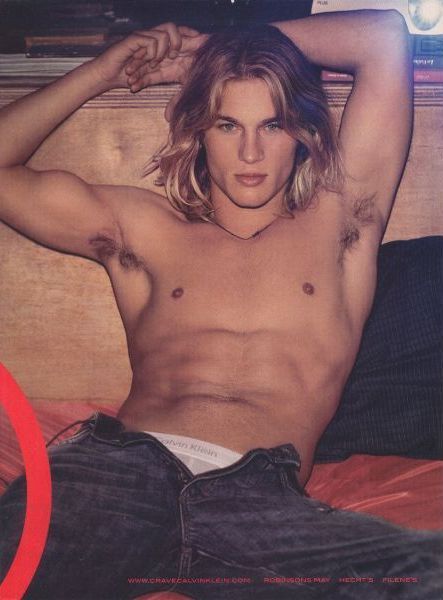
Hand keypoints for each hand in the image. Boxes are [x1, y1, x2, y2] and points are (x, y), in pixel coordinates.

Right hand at [90, 23, 207, 91]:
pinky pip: (152, 39)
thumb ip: (165, 76)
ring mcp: (143, 37)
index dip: (190, 34)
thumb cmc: (127, 78)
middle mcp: (151, 38)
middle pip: (174, 27)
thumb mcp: (151, 78)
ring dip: (163, 51)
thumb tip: (183, 85)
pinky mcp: (134, 39)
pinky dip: (153, 51)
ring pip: (164, 33)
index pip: (178, 32)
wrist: (106, 77)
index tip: (201, 42)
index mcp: (158, 46)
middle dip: (180, 41)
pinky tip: (149, 62)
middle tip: (174, 57)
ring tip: (155, 64)